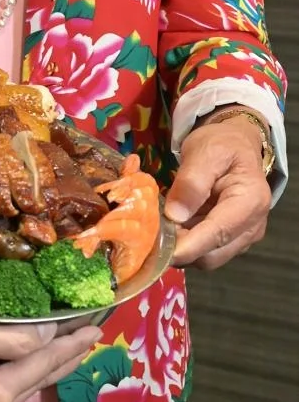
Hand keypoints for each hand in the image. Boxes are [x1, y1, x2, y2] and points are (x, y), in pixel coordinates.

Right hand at [0, 317, 100, 401]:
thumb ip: (10, 338)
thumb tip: (46, 335)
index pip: (45, 361)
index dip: (72, 342)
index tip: (96, 327)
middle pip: (38, 380)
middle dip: (66, 358)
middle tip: (90, 339)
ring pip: (20, 390)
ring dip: (44, 369)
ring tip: (64, 353)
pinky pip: (0, 397)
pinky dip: (17, 379)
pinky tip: (21, 370)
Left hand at [167, 114, 271, 270]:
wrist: (235, 143)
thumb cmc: (221, 144)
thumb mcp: (203, 153)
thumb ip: (191, 183)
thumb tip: (175, 215)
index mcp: (251, 201)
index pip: (218, 233)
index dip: (187, 247)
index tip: (158, 251)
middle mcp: (252, 226)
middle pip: (212, 255)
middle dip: (180, 249)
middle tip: (148, 233)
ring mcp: (243, 236)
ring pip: (207, 258)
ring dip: (181, 248)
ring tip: (158, 227)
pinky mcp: (231, 239)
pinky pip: (205, 251)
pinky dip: (186, 244)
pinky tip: (170, 227)